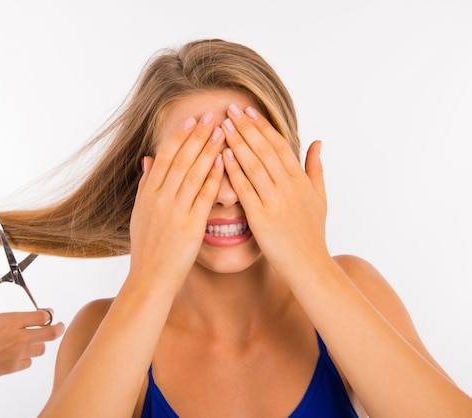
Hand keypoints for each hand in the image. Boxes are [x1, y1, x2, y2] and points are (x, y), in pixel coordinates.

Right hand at [0, 282, 64, 386]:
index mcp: (11, 321)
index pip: (42, 317)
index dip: (48, 314)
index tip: (48, 312)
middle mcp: (18, 337)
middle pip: (51, 333)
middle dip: (58, 328)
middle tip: (59, 326)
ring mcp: (17, 354)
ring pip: (41, 348)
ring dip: (40, 343)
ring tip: (36, 339)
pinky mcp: (12, 367)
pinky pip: (29, 362)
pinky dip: (27, 358)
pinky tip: (21, 354)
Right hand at [129, 112, 225, 290]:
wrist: (150, 278)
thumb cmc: (147, 247)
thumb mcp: (140, 213)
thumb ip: (145, 185)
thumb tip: (147, 159)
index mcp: (148, 194)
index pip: (165, 156)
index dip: (179, 136)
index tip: (192, 119)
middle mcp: (160, 199)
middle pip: (180, 159)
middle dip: (197, 135)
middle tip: (212, 114)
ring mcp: (174, 211)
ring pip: (193, 172)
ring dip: (208, 149)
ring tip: (222, 130)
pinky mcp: (190, 226)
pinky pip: (204, 196)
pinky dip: (214, 176)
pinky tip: (225, 161)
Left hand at [221, 104, 328, 276]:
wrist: (309, 266)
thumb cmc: (312, 234)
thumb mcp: (320, 198)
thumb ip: (316, 168)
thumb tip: (318, 142)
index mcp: (301, 180)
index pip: (279, 145)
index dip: (262, 126)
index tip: (248, 110)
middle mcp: (289, 187)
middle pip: (265, 149)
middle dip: (246, 127)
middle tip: (230, 108)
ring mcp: (276, 202)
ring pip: (254, 165)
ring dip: (237, 142)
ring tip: (222, 124)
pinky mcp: (262, 218)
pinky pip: (245, 189)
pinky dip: (233, 171)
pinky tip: (221, 155)